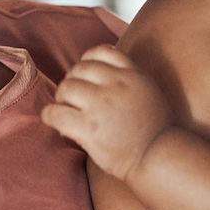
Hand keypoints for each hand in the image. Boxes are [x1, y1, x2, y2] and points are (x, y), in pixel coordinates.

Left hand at [40, 46, 172, 180]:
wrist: (159, 158)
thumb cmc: (155, 130)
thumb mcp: (149, 92)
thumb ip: (127, 79)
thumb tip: (93, 79)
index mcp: (132, 74)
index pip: (101, 52)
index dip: (87, 61)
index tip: (85, 76)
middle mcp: (116, 84)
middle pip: (79, 68)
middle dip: (72, 81)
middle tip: (73, 100)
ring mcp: (101, 104)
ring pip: (66, 87)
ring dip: (61, 98)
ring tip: (67, 111)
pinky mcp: (88, 127)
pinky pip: (55, 113)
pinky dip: (50, 115)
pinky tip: (55, 122)